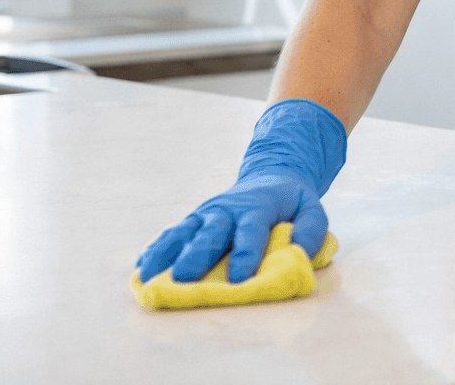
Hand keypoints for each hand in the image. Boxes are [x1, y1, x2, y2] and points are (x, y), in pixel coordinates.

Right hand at [136, 99, 346, 283]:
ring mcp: (207, 213)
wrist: (270, 177)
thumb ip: (312, 229)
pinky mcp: (194, 220)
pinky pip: (172, 234)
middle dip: (197, 255)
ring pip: (184, 232)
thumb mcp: (312, 208)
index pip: (251, 229)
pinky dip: (157, 249)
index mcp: (259, 207)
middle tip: (184, 278)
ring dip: (166, 254)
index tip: (239, 278)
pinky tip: (142, 268)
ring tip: (148, 276)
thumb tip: (298, 250)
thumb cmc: (291, 203)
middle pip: (211, 231)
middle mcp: (228, 209)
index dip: (246, 253)